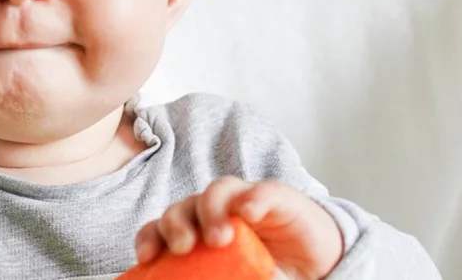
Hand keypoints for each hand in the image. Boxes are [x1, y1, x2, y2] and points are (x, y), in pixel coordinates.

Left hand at [135, 176, 342, 279]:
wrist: (314, 266)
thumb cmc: (265, 271)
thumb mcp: (234, 279)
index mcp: (197, 231)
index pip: (163, 227)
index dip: (150, 237)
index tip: (146, 258)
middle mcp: (216, 211)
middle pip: (185, 205)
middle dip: (176, 222)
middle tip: (183, 246)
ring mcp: (244, 200)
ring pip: (218, 189)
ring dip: (212, 209)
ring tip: (218, 238)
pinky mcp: (276, 197)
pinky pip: (262, 191)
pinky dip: (253, 199)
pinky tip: (248, 213)